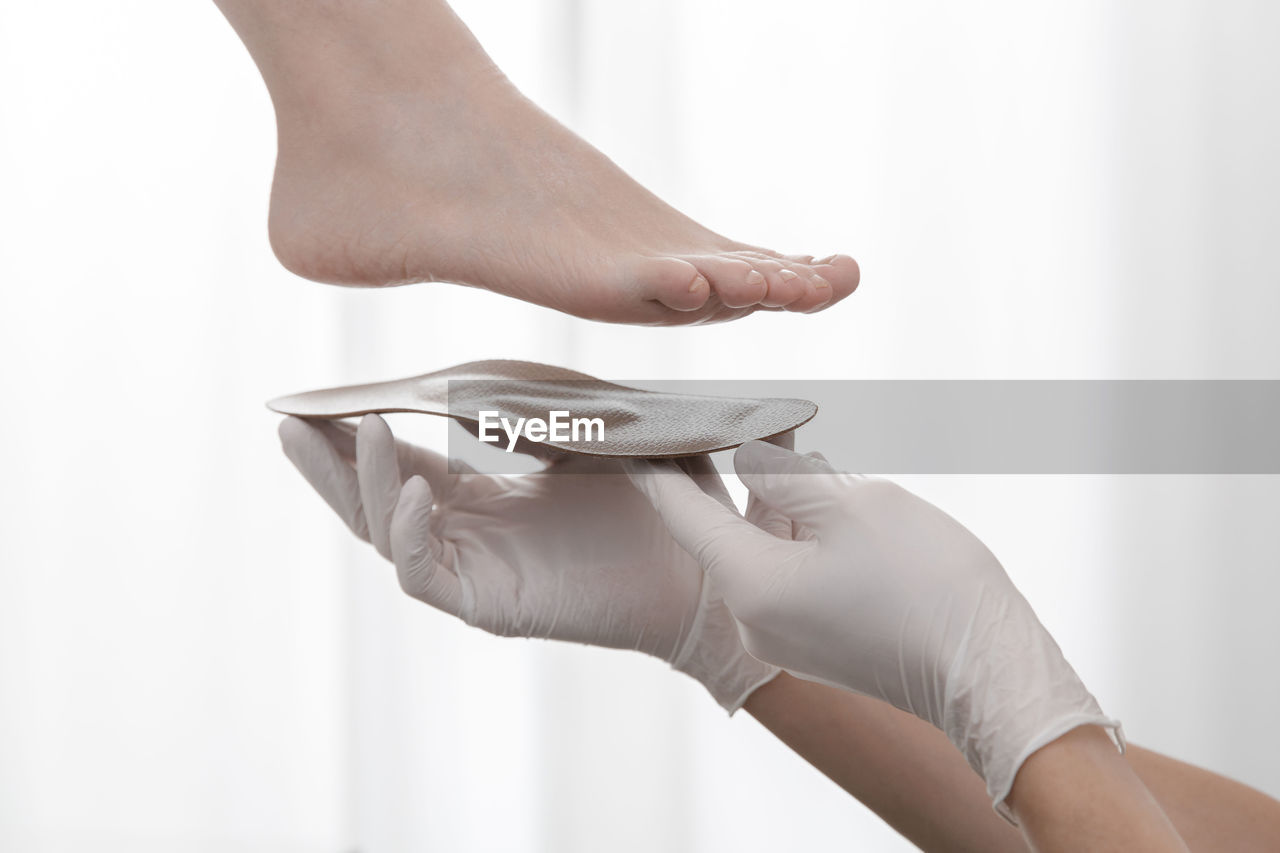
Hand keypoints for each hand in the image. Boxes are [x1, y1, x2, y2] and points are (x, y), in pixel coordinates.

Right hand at [278, 414, 777, 711]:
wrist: (705, 567)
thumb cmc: (658, 502)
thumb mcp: (589, 440)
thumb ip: (536, 416)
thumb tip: (487, 384)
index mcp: (485, 496)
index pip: (403, 459)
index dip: (362, 429)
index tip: (327, 395)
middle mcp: (467, 533)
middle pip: (372, 496)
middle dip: (328, 459)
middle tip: (289, 418)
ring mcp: (473, 570)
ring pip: (383, 531)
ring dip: (359, 482)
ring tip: (348, 430)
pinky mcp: (488, 603)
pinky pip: (422, 573)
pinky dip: (405, 534)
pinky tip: (409, 494)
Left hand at [627, 441, 1121, 814]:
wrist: (990, 674)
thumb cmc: (926, 584)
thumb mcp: (852, 505)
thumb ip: (786, 477)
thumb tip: (748, 460)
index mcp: (749, 584)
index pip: (682, 514)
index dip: (658, 468)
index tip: (634, 435)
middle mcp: (752, 619)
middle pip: (722, 531)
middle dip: (723, 473)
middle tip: (714, 421)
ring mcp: (784, 637)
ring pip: (761, 549)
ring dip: (771, 498)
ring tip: (784, 440)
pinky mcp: (815, 643)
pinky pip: (788, 574)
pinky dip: (795, 532)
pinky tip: (817, 490)